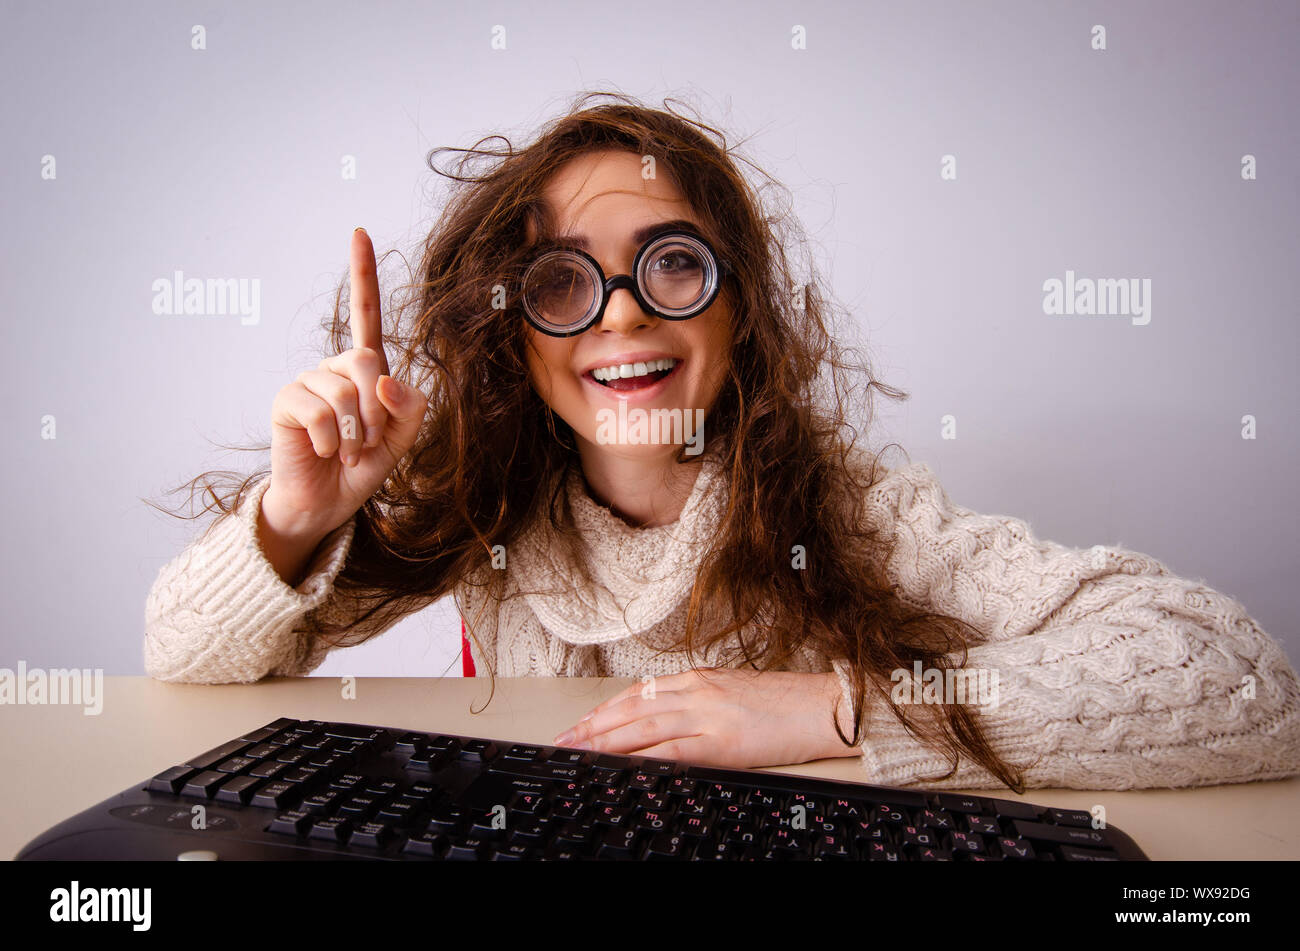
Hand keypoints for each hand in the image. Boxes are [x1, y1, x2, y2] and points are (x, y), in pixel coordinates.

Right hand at [264, 227, 427, 539]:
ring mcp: (308, 382)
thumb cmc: (362, 466)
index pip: (365, 314)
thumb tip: (387, 381)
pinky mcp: (287, 402)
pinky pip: (318, 411)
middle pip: (366, 361)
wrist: (327, 501)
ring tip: (346, 449)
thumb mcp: (400, 441)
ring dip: (355, 432)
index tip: (358, 232)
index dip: (362, 274)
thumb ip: (408, 410)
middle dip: (376, 412)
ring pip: (344, 391)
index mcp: (367, 370)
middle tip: (367, 440)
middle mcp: (336, 368)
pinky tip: (325, 451)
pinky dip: (331, 440)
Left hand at [553, 669, 859, 768]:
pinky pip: (674, 749)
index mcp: (698, 680)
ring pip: (642, 726)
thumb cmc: (787, 704)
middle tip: (563, 741)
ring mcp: (707, 713)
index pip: (638, 693)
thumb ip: (699, 705)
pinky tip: (623, 765)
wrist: (826, 705)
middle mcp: (696, 691)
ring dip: (605, 741)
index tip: (581, 723)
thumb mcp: (733, 695)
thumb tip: (667, 725)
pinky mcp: (723, 739)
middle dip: (592, 726)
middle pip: (631, 708)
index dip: (604, 709)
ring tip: (578, 752)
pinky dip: (644, 757)